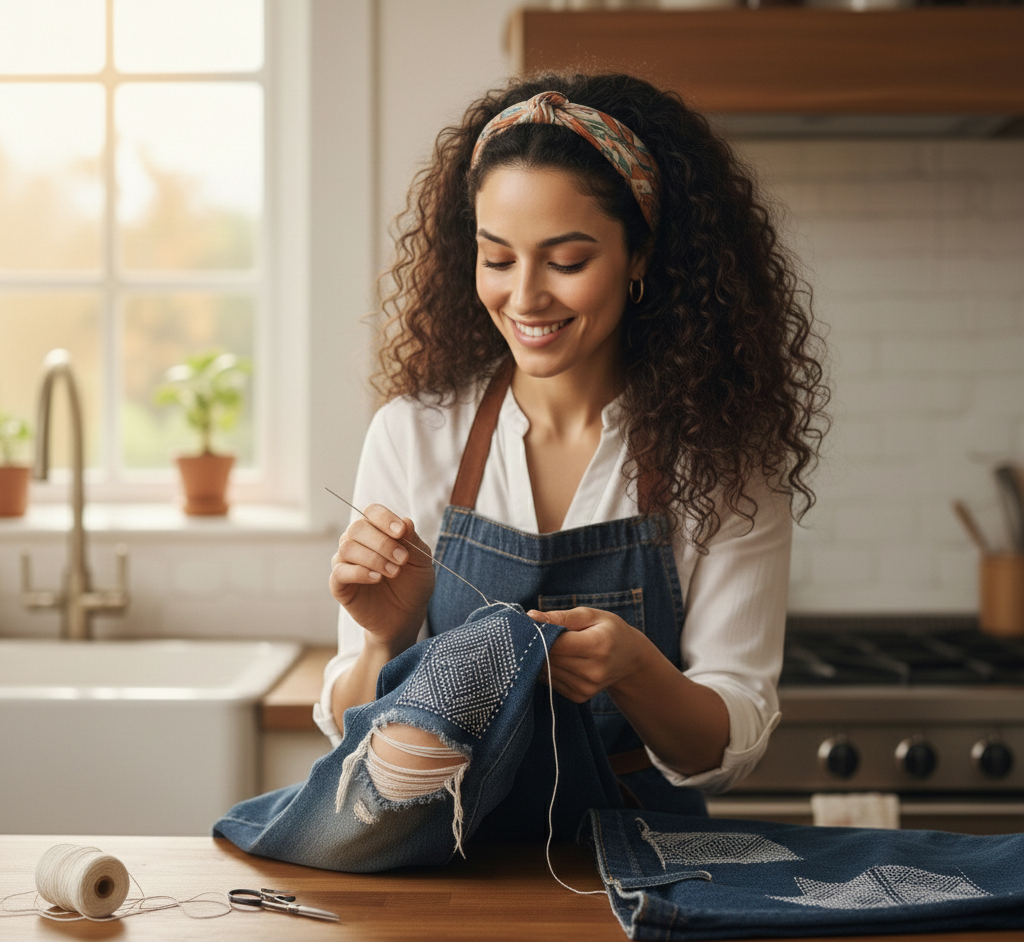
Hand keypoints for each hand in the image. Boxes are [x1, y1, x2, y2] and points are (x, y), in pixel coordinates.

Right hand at [330, 504, 435, 651]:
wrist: (406, 617)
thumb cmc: (413, 585)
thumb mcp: (421, 562)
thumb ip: (413, 541)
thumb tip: (405, 521)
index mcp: (376, 531)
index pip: (372, 512)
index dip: (384, 518)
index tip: (401, 532)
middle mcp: (357, 542)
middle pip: (357, 528)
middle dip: (383, 542)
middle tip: (402, 559)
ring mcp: (345, 562)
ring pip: (347, 547)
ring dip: (374, 558)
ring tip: (394, 573)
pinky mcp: (339, 584)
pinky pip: (340, 571)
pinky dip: (359, 572)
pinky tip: (377, 579)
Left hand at [527, 607, 646, 703]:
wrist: (630, 659)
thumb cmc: (609, 631)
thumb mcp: (590, 615)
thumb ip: (560, 616)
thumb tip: (530, 617)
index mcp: (598, 646)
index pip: (556, 644)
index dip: (540, 634)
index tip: (534, 625)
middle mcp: (593, 671)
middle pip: (550, 659)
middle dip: (540, 646)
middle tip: (540, 634)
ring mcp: (587, 687)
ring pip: (547, 672)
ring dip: (543, 659)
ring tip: (553, 646)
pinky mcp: (581, 697)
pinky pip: (551, 683)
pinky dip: (550, 671)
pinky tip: (560, 661)